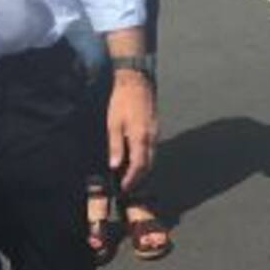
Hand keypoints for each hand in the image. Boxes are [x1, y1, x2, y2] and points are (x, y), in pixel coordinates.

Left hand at [107, 71, 157, 192]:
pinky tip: (134, 158)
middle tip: (126, 185)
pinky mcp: (155, 128)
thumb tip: (115, 165)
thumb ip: (116, 146)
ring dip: (142, 169)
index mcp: (141, 138)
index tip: (124, 188)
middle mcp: (151, 138)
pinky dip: (144, 158)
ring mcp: (155, 133)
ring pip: (151, 158)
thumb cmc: (122, 101)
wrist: (136, 82)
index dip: (132, 179)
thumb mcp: (114, 123)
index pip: (139, 167)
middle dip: (138, 178)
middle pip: (148, 165)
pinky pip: (152, 149)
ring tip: (128, 175)